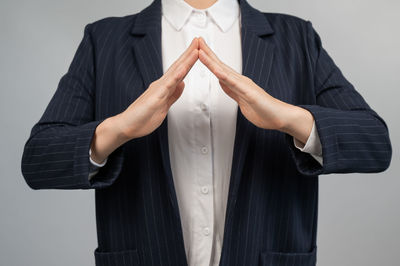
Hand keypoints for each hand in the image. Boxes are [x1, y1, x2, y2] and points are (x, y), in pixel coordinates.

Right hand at [90, 38, 199, 163]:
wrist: (127, 125)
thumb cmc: (143, 117)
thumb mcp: (164, 106)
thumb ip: (173, 95)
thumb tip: (182, 84)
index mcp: (164, 87)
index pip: (180, 71)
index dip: (190, 60)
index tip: (199, 50)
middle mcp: (161, 85)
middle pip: (179, 66)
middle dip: (190, 54)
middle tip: (199, 40)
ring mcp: (158, 89)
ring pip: (175, 72)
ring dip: (186, 60)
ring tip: (195, 49)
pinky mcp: (156, 97)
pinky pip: (169, 85)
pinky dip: (177, 75)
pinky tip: (184, 68)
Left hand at [197, 36, 313, 143]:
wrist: (279, 117)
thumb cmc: (263, 110)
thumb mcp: (242, 100)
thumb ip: (232, 90)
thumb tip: (222, 82)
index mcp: (237, 83)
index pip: (220, 69)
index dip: (208, 59)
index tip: (198, 49)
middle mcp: (241, 80)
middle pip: (220, 65)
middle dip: (208, 53)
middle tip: (197, 40)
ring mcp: (245, 85)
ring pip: (224, 72)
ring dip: (212, 61)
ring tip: (201, 51)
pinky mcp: (249, 93)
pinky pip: (234, 84)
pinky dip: (224, 76)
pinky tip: (216, 71)